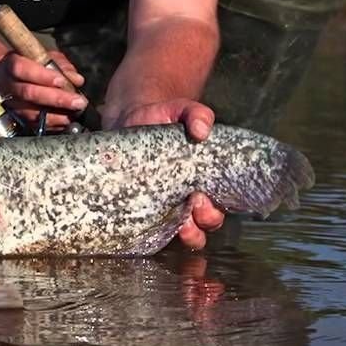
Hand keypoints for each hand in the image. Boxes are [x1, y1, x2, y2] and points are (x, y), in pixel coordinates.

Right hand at [0, 51, 86, 130]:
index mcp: (11, 65)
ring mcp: (10, 103)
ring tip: (75, 114)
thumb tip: (76, 79)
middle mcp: (7, 85)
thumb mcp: (43, 56)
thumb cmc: (29, 64)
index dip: (42, 76)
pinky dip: (51, 125)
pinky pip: (33, 124)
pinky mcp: (15, 117)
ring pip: (30, 112)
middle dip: (56, 98)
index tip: (62, 81)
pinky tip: (65, 121)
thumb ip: (60, 65)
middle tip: (78, 102)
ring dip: (56, 115)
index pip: (22, 69)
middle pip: (29, 93)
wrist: (6, 77)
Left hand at [103, 99, 222, 247]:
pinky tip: (143, 222)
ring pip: (180, 234)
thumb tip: (202, 130)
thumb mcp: (181, 111)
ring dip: (183, 233)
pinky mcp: (139, 207)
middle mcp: (187, 201)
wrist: (128, 118)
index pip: (217, 209)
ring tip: (175, 221)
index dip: (213, 210)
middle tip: (190, 202)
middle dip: (202, 222)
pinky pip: (148, 230)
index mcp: (203, 184)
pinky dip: (150, 232)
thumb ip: (197, 114)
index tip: (201, 196)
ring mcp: (163, 207)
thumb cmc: (162, 118)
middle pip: (204, 226)